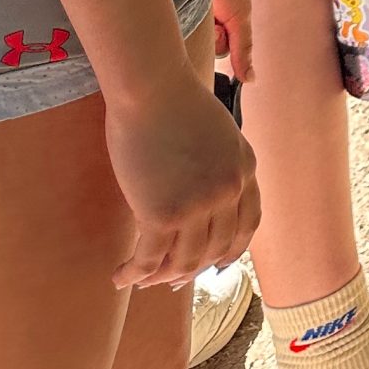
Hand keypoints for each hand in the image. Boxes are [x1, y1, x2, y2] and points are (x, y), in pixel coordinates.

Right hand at [104, 71, 259, 289]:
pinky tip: (121, 276)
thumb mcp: (217, 135)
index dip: (231, 250)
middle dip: (192, 269)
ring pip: (184, 261)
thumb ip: (219, 166)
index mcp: (246, 168)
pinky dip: (134, 273)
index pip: (247, 224)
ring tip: (141, 280)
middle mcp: (229, 190)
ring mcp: (199, 205)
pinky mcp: (164, 214)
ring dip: (161, 276)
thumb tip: (202, 206)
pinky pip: (150, 259)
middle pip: (214, 248)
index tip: (216, 265)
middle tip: (170, 280)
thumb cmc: (175, 104)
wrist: (152, 88)